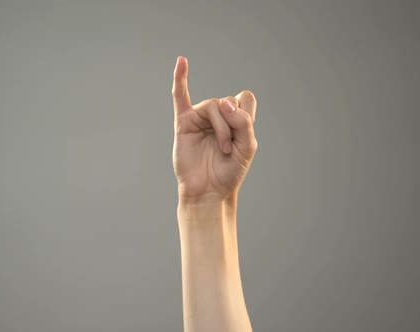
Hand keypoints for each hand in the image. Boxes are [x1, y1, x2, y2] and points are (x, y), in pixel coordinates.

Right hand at [172, 56, 257, 202]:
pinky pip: (180, 97)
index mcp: (236, 119)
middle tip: (228, 148)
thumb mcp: (247, 147)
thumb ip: (243, 122)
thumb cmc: (229, 172)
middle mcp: (218, 116)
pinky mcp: (184, 123)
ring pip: (213, 105)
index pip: (245, 98)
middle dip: (232, 124)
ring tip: (221, 148)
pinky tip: (181, 62)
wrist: (208, 191)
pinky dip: (179, 78)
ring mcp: (200, 118)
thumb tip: (223, 104)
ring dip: (220, 127)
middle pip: (229, 101)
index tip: (243, 132)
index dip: (246, 112)